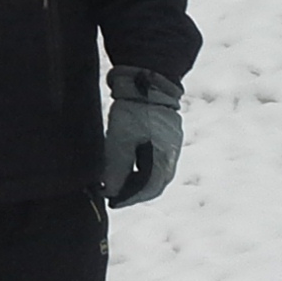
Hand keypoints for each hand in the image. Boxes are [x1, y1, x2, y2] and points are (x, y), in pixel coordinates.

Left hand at [101, 67, 183, 205]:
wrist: (147, 79)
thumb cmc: (134, 110)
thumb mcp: (120, 141)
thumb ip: (116, 169)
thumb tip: (110, 192)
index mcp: (164, 159)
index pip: (149, 189)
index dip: (129, 198)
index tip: (112, 201)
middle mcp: (171, 153)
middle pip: (154, 182)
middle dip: (134, 190)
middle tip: (114, 192)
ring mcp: (171, 142)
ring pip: (155, 170)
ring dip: (137, 178)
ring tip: (117, 179)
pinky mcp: (166, 132)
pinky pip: (155, 157)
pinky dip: (141, 164)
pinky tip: (127, 161)